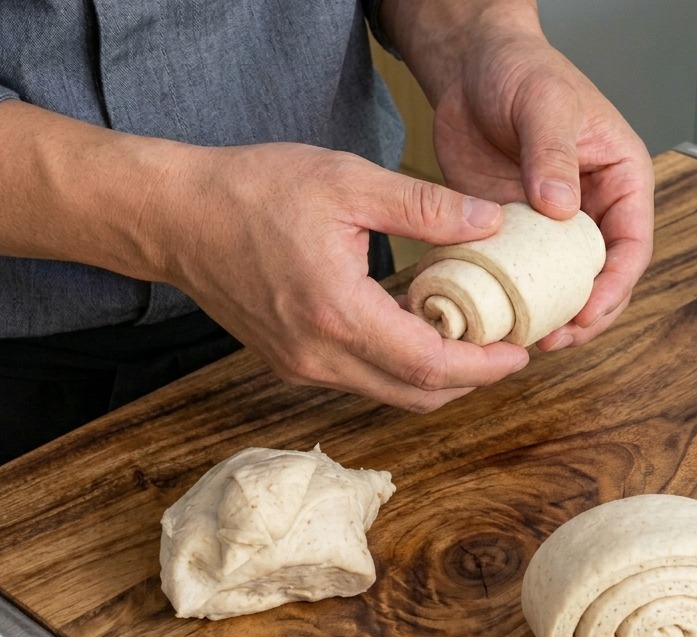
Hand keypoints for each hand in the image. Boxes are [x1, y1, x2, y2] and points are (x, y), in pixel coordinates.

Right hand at [153, 142, 530, 410]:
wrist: (176, 217)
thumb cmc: (252, 191)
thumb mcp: (347, 181)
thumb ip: (424, 206)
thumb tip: (490, 223)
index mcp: (337, 314)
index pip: (430, 366)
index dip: (484, 367)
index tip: (520, 353)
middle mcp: (318, 356)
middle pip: (416, 395)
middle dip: (470, 381)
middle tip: (505, 350)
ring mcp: (302, 366)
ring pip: (389, 393)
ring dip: (436, 376)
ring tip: (470, 338)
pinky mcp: (291, 363)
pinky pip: (360, 380)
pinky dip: (399, 367)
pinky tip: (416, 329)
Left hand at [384, 1, 654, 351]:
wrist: (470, 68)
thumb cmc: (521, 70)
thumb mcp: (544, 103)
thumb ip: (553, 154)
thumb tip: (562, 209)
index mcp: (621, 177)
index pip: (632, 243)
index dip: (615, 285)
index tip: (588, 312)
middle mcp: (593, 207)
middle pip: (604, 277)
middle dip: (587, 316)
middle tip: (557, 341)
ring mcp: (554, 224)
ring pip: (565, 284)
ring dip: (553, 315)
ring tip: (531, 340)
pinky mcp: (516, 231)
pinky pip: (522, 274)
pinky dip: (516, 298)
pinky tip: (501, 316)